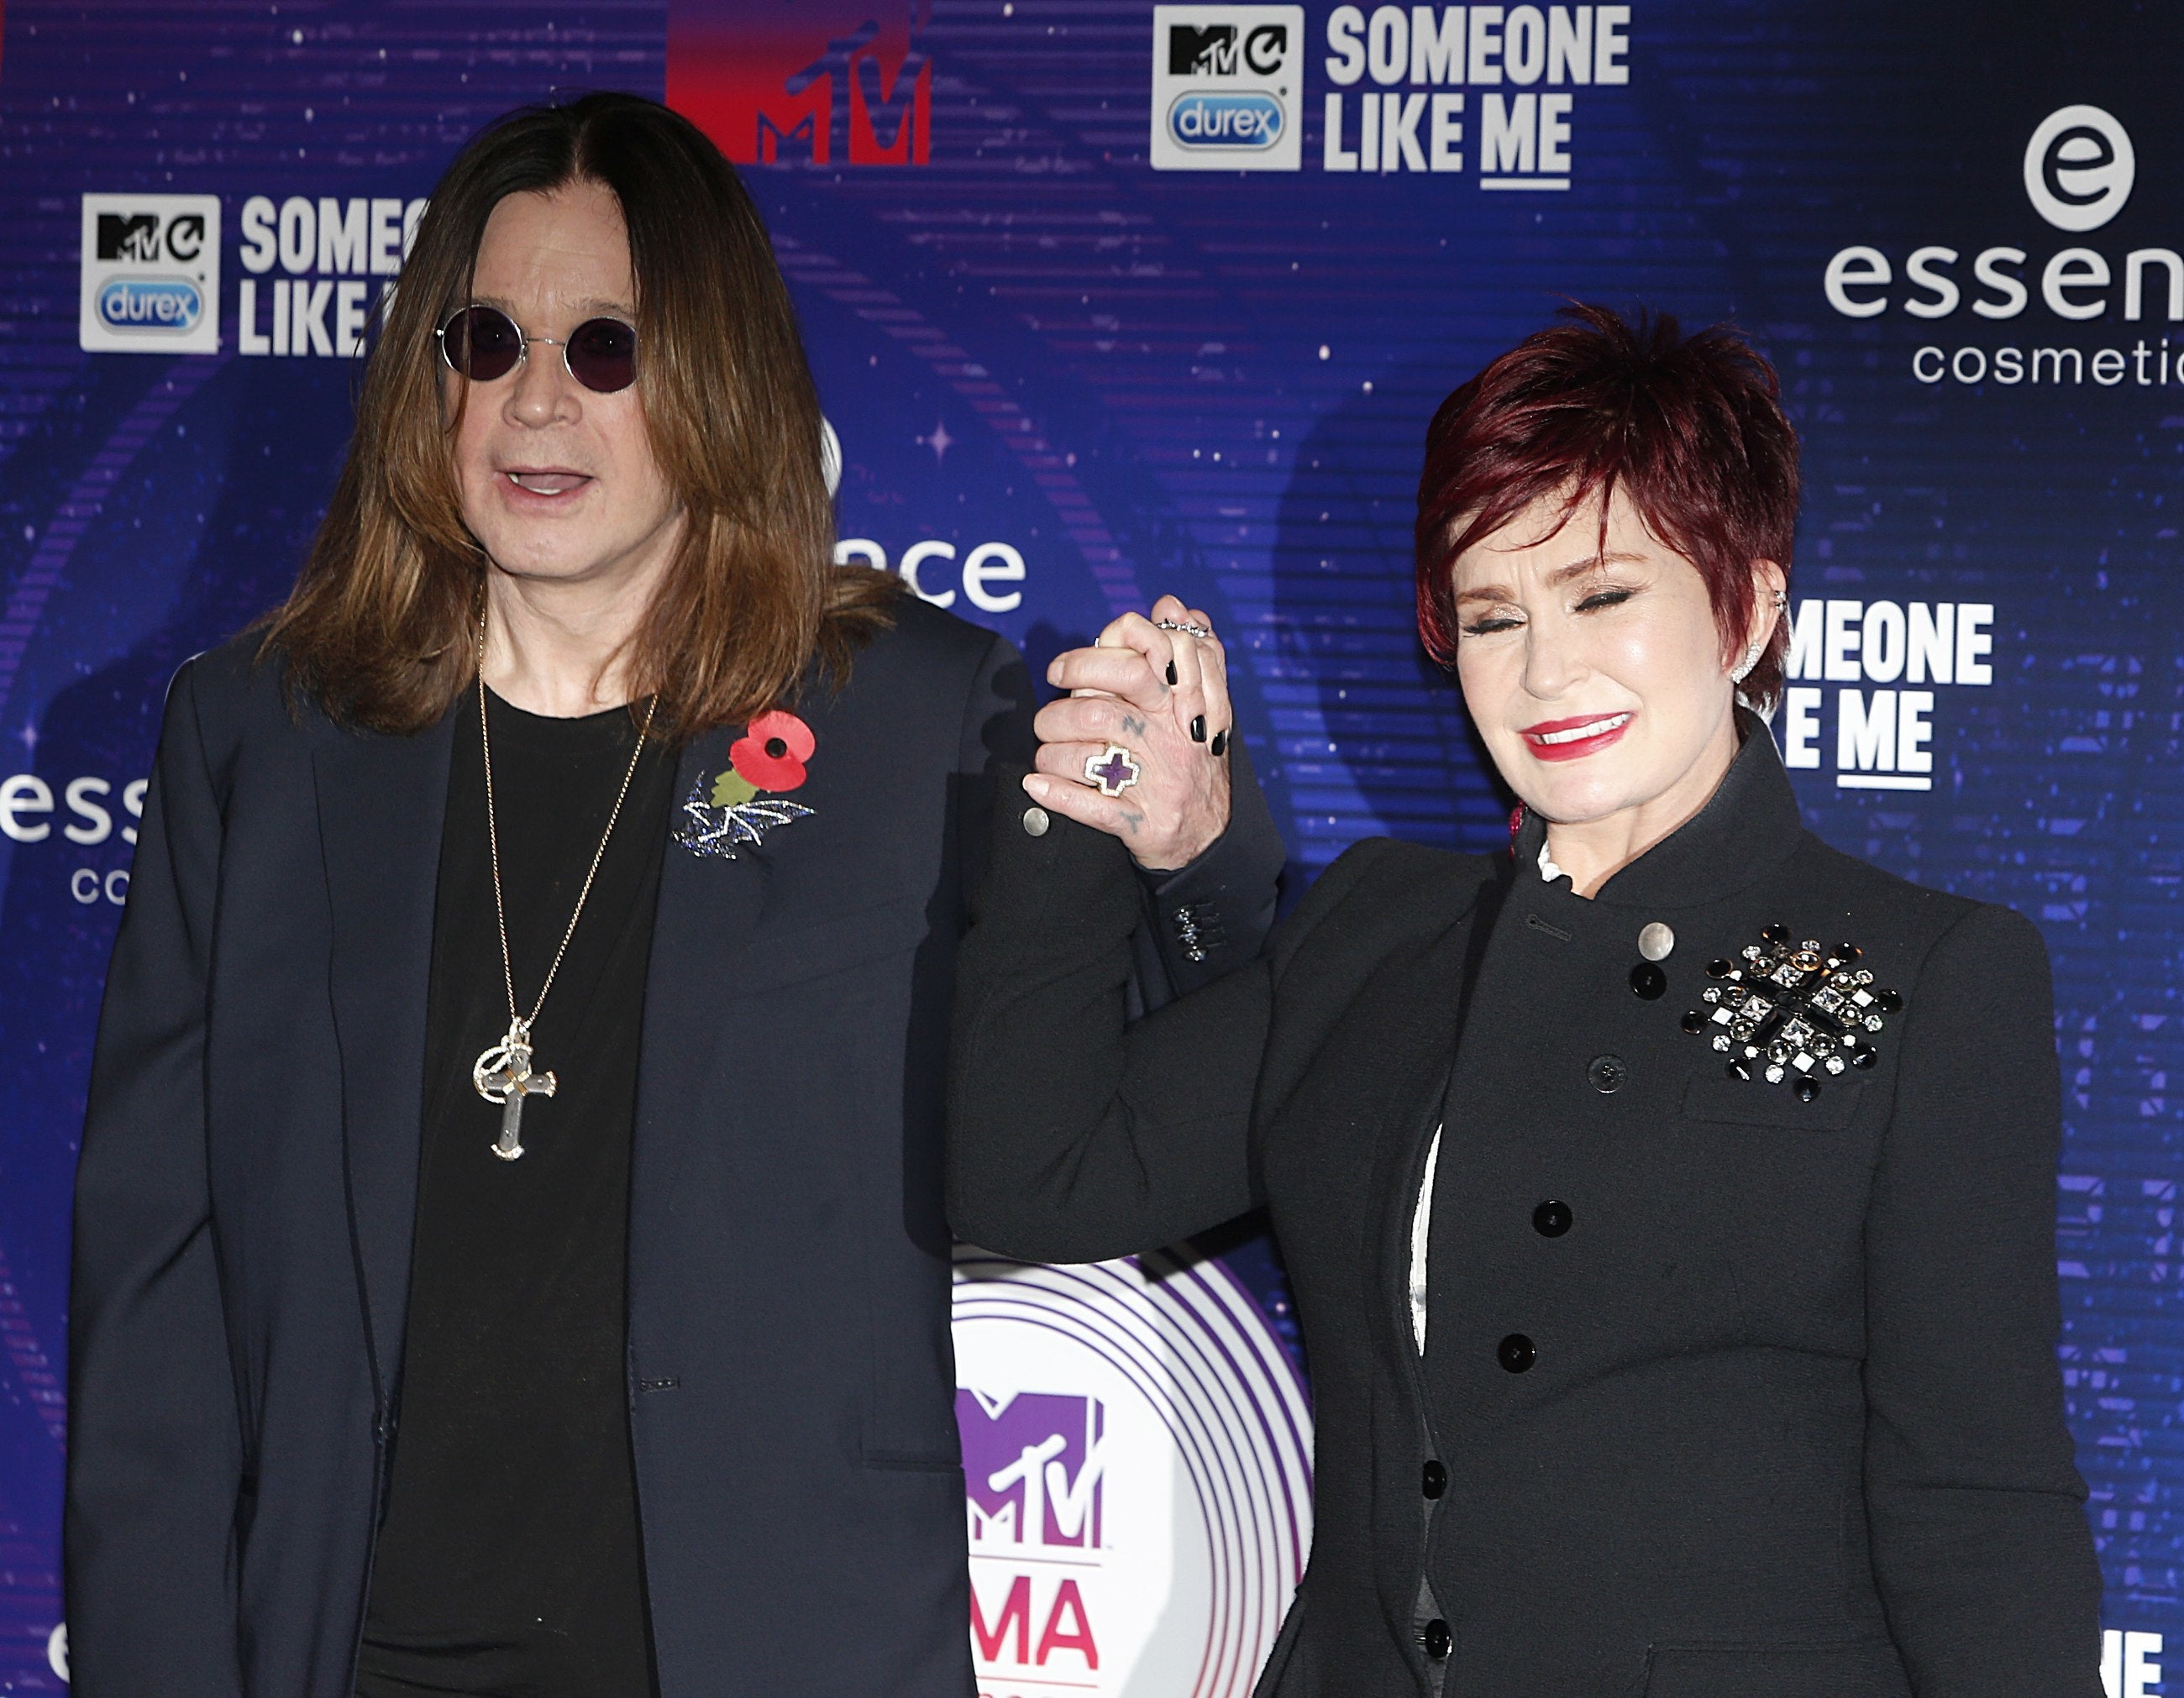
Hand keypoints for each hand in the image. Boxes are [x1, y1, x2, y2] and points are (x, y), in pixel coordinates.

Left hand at [1024, 594, 1234, 871]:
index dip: (1087, 661)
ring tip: (1046, 751)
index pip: (1134, 665)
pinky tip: (1035, 785)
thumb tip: (1170, 604)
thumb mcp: (1204, 699)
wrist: (1207, 835)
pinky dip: (1057, 796)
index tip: (1061, 670)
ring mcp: (1158, 784)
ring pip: (1089, 756)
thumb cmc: (1194, 757)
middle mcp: (1172, 741)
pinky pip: (1092, 809)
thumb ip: (1188, 648)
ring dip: (1052, 752)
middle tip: (1046, 716)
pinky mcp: (1144, 824)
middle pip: (1101, 710)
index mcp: (1183, 705)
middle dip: (1059, 710)